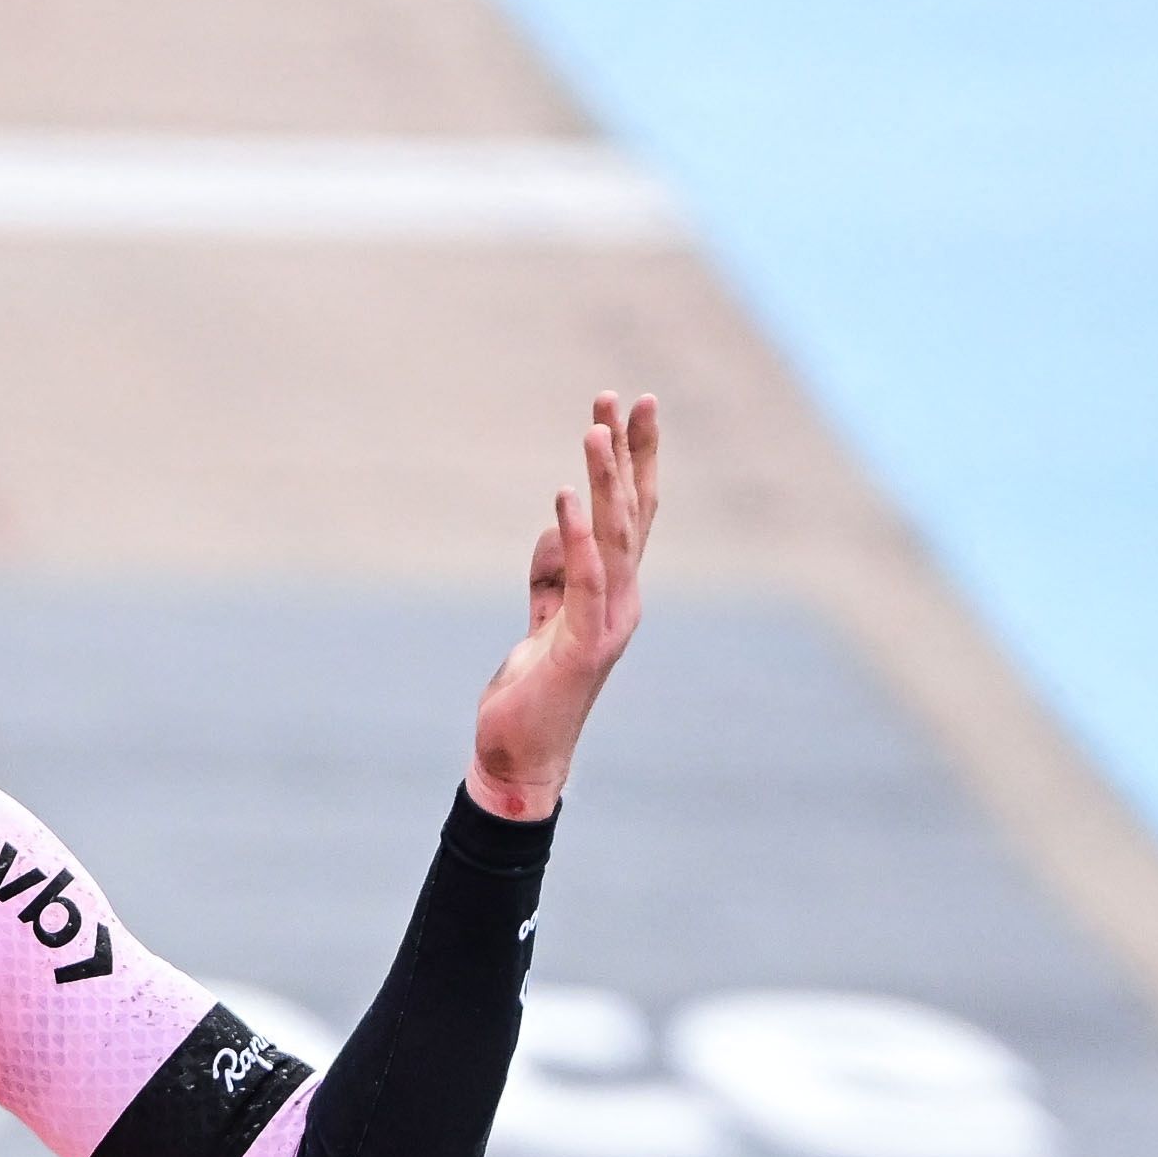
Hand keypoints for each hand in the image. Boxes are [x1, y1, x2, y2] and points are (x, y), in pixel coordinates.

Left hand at [468, 390, 663, 820]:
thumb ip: (554, 575)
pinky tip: (566, 496)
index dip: (636, 460)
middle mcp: (622, 601)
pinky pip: (583, 580)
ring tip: (593, 430)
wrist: (521, 759)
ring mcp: (607, 623)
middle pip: (634, 513)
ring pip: (614, 537)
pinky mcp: (581, 646)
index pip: (633, 514)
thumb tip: (557, 528)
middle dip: (629, 453)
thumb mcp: (544, 621)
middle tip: (622, 397)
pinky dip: (576, 536)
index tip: (632, 407)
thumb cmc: (533, 693)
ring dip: (605, 481)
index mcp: (616, 592)